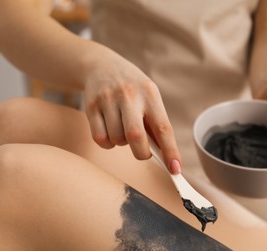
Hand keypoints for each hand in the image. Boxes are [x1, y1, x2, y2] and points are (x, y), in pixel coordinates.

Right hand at [84, 50, 181, 173]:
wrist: (100, 65)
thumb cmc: (131, 88)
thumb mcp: (148, 96)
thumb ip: (155, 122)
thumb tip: (164, 155)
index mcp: (150, 94)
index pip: (163, 127)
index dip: (170, 150)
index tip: (176, 169)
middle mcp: (129, 95)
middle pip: (136, 136)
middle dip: (141, 153)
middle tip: (143, 152)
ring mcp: (108, 100)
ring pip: (117, 139)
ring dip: (122, 144)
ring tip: (122, 129)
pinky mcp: (91, 106)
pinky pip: (100, 138)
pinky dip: (107, 143)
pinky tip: (109, 130)